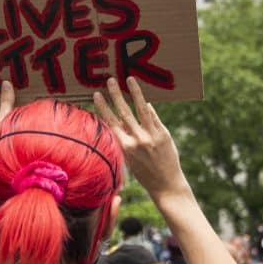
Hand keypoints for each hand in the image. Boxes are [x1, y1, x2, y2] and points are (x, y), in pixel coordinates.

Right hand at [93, 77, 189, 200]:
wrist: (165, 184)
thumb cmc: (144, 172)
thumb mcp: (129, 158)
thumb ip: (126, 138)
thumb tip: (123, 118)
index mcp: (125, 146)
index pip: (111, 122)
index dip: (103, 107)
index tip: (96, 94)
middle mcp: (137, 140)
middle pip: (124, 112)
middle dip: (116, 95)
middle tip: (110, 80)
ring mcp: (152, 136)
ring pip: (141, 109)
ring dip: (135, 93)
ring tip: (130, 79)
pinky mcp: (164, 134)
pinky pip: (154, 117)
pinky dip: (149, 108)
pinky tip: (145, 99)